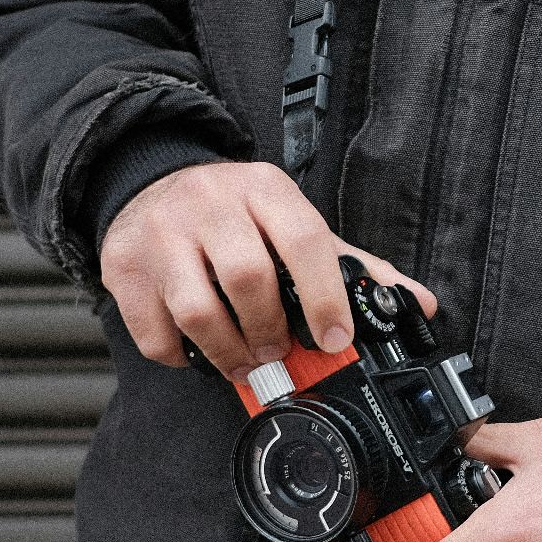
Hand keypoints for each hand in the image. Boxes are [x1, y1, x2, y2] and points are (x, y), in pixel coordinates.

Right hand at [98, 161, 436, 380]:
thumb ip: (353, 265)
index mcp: (264, 189)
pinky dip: (181, 357)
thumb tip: (419, 304)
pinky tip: (197, 350)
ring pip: (198, 310)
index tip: (335, 339)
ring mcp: (160, 233)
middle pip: (248, 278)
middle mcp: (210, 203)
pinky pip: (154, 333)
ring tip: (244, 361)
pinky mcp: (122, 266)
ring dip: (229, 353)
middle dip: (271, 331)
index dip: (325, 298)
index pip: (304, 240)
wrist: (148, 179)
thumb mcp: (291, 221)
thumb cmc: (234, 214)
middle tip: (278, 353)